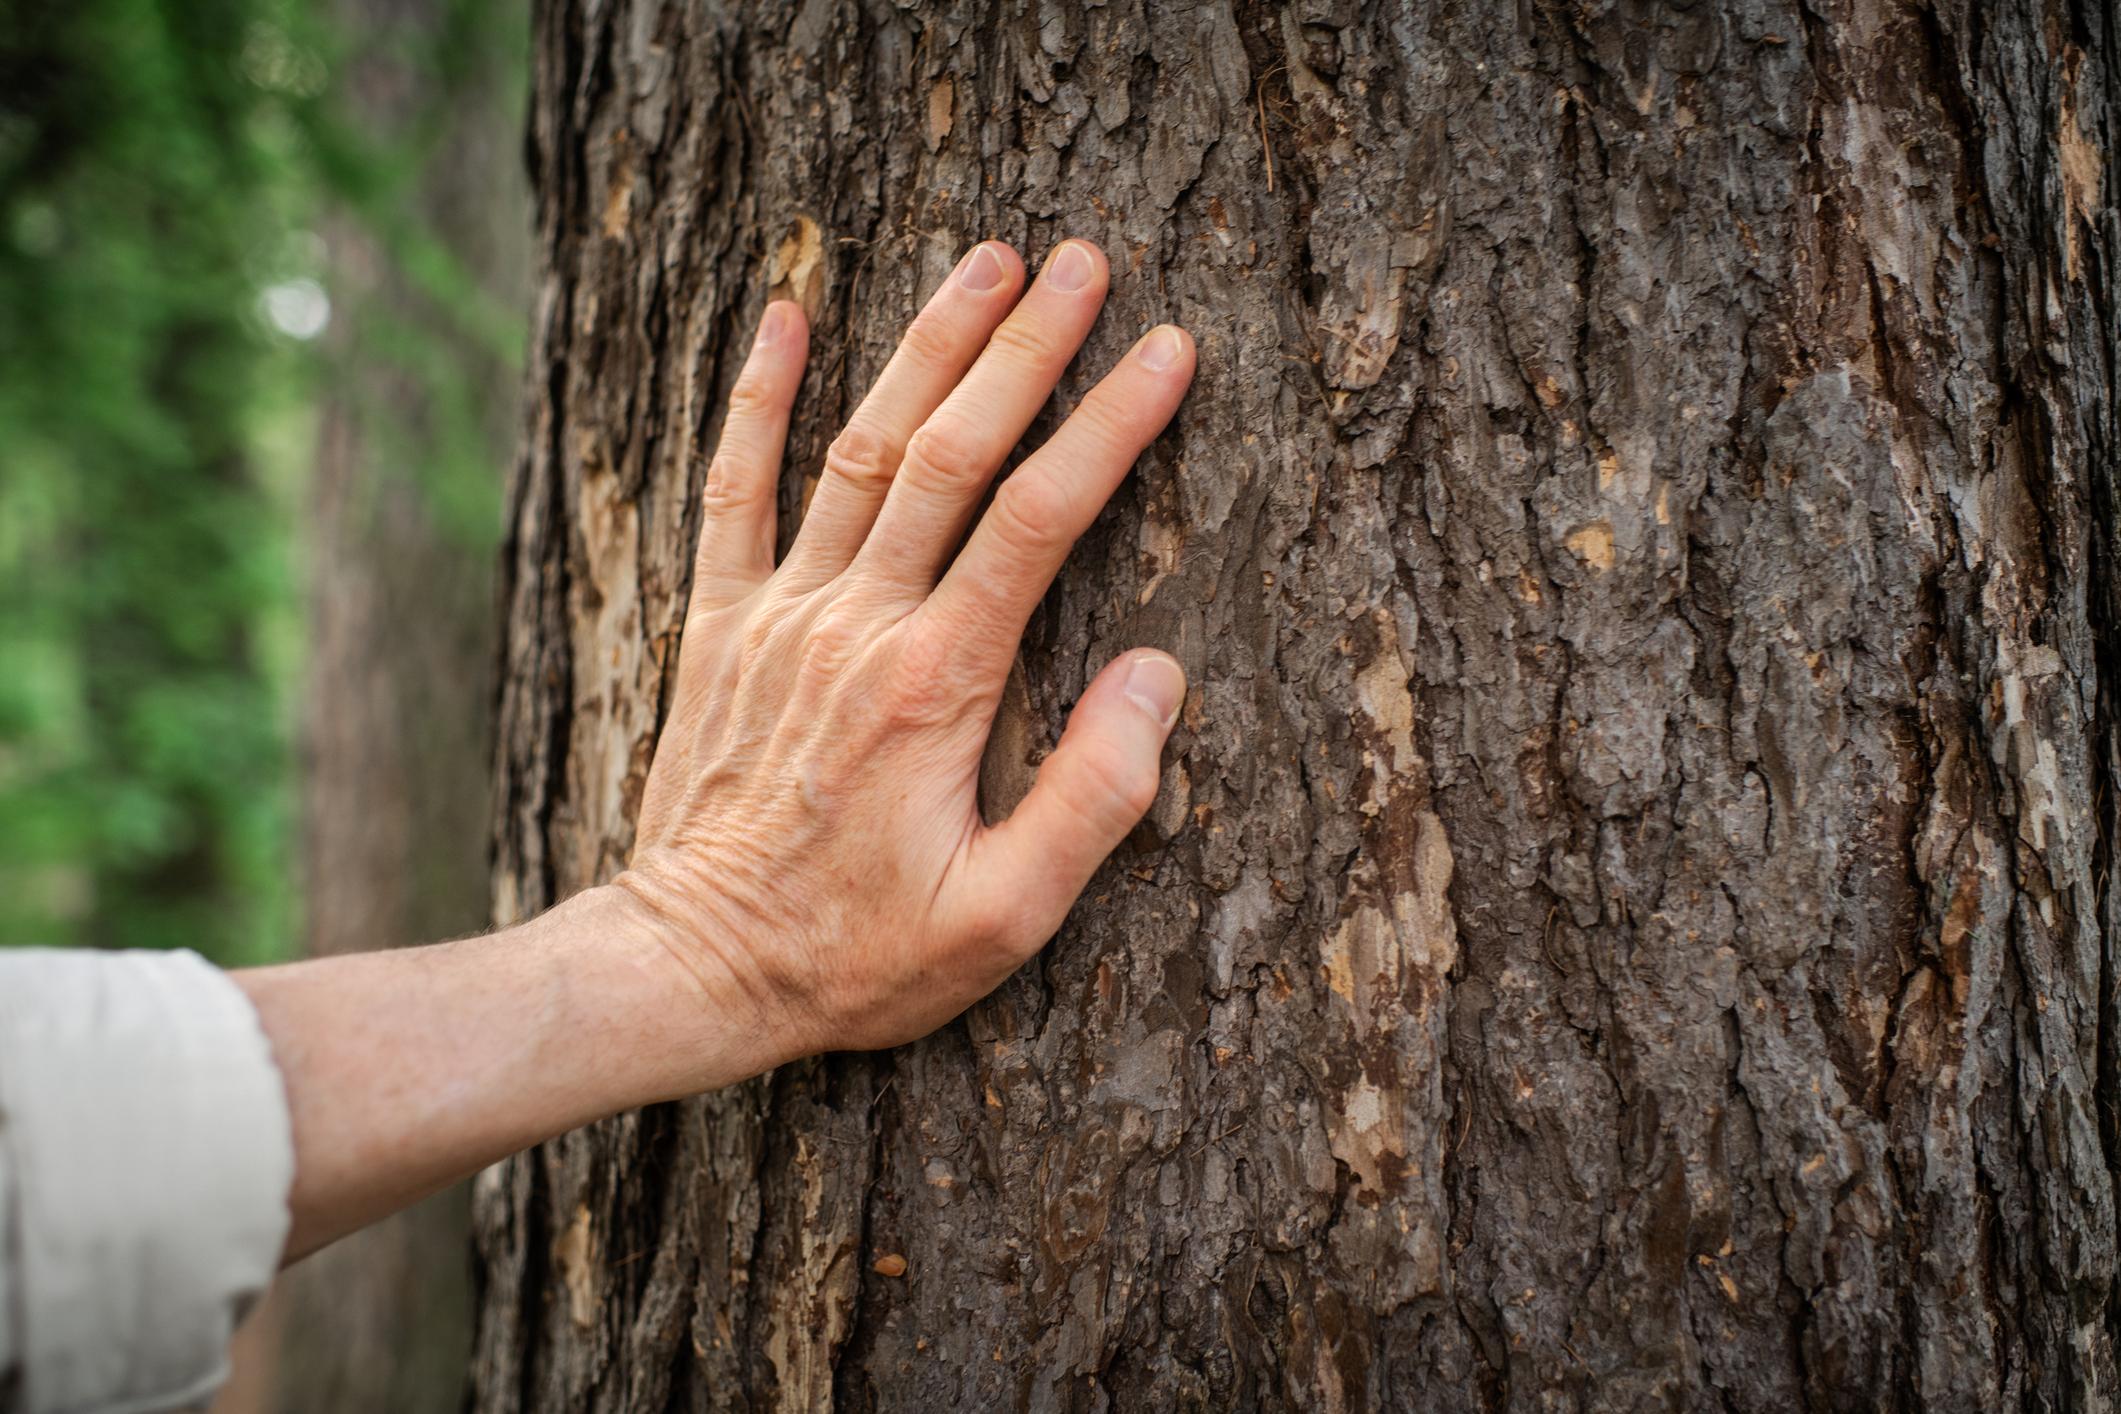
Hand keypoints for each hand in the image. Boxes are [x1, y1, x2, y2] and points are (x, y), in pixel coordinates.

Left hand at [614, 238, 1194, 1078]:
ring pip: (863, 445)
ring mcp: (781, 613)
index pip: (1041, 517)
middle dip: (1028, 347)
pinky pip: (734, 487)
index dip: (1112, 425)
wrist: (693, 968)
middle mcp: (858, 622)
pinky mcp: (719, 624)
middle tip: (1086, 261)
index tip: (1169, 350)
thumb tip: (1162, 674)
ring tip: (987, 258)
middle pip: (954, 450)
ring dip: (927, 345)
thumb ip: (1095, 796)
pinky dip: (755, 395)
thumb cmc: (858, 955)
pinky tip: (782, 313)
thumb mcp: (1006, 915)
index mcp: (938, 682)